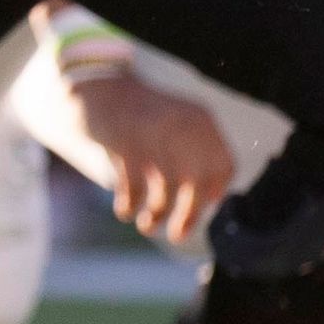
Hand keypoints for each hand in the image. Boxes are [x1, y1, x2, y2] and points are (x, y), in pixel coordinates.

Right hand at [45, 69, 234, 247]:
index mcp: (201, 120)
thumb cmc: (139, 117)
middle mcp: (183, 126)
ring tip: (146, 226)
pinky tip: (125, 211)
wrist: (99, 88)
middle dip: (188, 214)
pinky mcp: (125, 144)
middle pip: (197, 182)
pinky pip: (134, 187)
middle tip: (177, 235)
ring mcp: (153, 135)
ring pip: (166, 189)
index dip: (216, 191)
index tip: (203, 206)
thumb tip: (214, 199)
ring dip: (156, 215)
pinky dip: (129, 205)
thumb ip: (196, 153)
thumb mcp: (176, 124)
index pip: (224, 165)